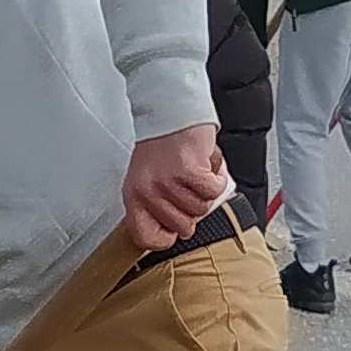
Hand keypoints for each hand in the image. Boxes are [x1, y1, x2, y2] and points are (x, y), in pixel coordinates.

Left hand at [123, 122, 227, 250]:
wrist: (173, 111)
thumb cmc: (162, 144)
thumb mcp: (147, 179)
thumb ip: (154, 207)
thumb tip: (172, 232)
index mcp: (134, 196)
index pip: (146, 239)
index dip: (166, 237)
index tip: (173, 228)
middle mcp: (148, 192)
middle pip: (182, 228)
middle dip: (192, 209)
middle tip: (188, 187)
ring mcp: (168, 183)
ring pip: (201, 210)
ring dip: (205, 191)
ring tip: (195, 171)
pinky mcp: (189, 171)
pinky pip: (213, 192)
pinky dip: (217, 178)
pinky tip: (207, 165)